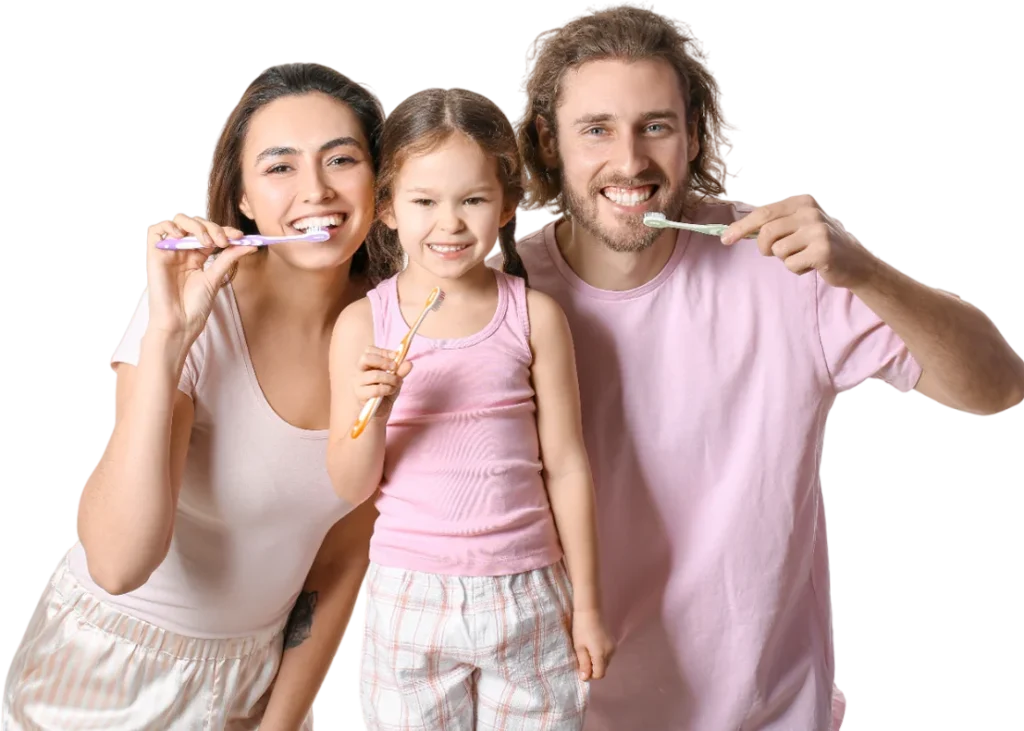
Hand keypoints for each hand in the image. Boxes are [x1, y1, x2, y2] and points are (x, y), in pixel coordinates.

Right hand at [145, 211, 258, 344]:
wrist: (180, 322)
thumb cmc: (195, 305)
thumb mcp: (215, 277)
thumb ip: (229, 258)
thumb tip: (250, 244)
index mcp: (198, 255)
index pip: (211, 233)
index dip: (225, 230)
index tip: (240, 236)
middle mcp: (183, 250)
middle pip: (196, 224)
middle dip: (213, 227)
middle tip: (223, 241)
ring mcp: (169, 251)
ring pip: (178, 221)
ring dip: (196, 226)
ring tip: (207, 242)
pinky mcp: (154, 254)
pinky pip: (155, 229)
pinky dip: (169, 226)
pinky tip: (182, 236)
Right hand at [354, 346, 412, 421]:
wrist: (381, 409)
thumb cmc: (386, 391)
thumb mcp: (396, 378)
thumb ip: (401, 370)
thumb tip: (409, 363)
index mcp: (366, 364)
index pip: (369, 350)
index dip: (383, 352)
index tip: (396, 356)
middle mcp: (359, 371)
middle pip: (366, 358)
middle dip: (383, 361)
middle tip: (394, 367)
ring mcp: (358, 383)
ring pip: (374, 375)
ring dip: (390, 378)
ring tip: (397, 382)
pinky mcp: (361, 395)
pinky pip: (376, 389)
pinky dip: (387, 389)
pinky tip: (391, 391)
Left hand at [571, 609, 614, 680]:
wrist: (589, 610)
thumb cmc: (581, 628)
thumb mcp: (579, 647)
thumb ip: (583, 664)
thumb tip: (585, 678)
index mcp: (601, 654)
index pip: (599, 674)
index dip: (590, 675)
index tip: (581, 668)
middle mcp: (610, 652)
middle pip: (603, 669)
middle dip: (593, 668)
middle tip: (582, 658)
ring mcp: (613, 646)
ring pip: (605, 662)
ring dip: (597, 661)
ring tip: (586, 651)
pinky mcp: (613, 641)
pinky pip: (607, 654)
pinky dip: (600, 655)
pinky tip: (593, 646)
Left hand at [720, 193, 878, 289]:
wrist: (855, 261)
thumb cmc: (819, 243)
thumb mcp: (799, 225)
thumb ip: (773, 224)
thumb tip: (735, 231)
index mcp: (802, 201)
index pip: (763, 213)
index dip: (741, 227)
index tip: (725, 239)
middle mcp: (810, 212)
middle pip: (766, 233)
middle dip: (763, 248)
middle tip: (772, 253)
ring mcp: (817, 230)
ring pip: (777, 251)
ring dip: (785, 260)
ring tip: (802, 256)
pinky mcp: (822, 250)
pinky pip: (790, 264)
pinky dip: (796, 270)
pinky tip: (811, 265)